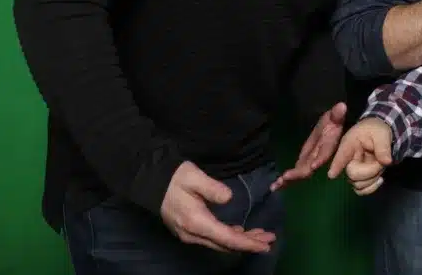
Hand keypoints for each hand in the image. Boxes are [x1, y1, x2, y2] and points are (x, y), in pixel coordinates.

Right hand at [160, 161, 274, 252]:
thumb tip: (228, 197)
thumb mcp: (194, 176)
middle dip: (249, 243)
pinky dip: (229, 237)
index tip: (265, 245)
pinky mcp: (188, 230)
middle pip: (226, 244)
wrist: (151, 181)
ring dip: (241, 240)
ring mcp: (189, 234)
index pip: (227, 238)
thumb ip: (212, 188)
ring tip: (260, 236)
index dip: (247, 243)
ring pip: (220, 243)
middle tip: (270, 239)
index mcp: (197, 222)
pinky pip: (213, 239)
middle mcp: (193, 234)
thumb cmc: (175, 177)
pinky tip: (240, 232)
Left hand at [271, 102, 346, 191]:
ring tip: (276, 186)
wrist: (333, 129)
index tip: (313, 166)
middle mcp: (317, 155)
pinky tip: (275, 186)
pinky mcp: (304, 162)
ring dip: (289, 180)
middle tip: (285, 177)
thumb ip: (337, 114)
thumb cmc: (333, 122)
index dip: (320, 158)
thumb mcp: (335, 116)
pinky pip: (295, 172)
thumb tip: (341, 106)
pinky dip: (286, 180)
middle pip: (309, 167)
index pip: (325, 152)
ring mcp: (310, 160)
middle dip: (298, 173)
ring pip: (300, 173)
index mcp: (327, 145)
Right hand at [326, 118, 392, 195]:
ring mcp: (352, 170)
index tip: (332, 174)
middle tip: (380, 163)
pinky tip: (379, 179)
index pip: (341, 155)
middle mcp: (348, 159)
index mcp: (349, 144)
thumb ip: (383, 147)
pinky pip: (361, 190)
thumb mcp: (381, 133)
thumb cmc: (376, 130)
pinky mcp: (359, 178)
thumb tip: (386, 162)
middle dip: (370, 172)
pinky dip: (371, 188)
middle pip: (352, 174)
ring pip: (357, 184)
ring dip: (372, 179)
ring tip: (380, 167)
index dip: (336, 165)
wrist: (379, 133)